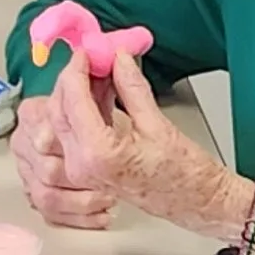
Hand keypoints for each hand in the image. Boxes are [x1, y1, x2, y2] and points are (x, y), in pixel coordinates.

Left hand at [13, 46, 247, 245]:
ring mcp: (82, 172)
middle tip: (93, 59)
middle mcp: (82, 166)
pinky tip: (102, 95)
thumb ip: (131, 87)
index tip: (87, 52)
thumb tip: (119, 59)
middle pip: (58, 110)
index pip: (72, 100)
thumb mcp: (158, 123)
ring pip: (62, 122)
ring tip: (102, 75)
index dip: (77, 70)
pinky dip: (82, 111)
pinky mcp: (87, 171)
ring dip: (76, 95)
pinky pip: (73, 135)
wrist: (196, 203)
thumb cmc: (185, 176)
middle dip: (73, 80)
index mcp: (98, 154)